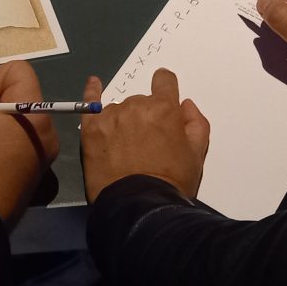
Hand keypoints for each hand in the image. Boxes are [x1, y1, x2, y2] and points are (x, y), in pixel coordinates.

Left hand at [79, 69, 209, 203]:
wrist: (138, 204)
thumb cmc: (171, 181)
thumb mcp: (196, 154)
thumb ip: (196, 123)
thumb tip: (185, 104)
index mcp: (164, 109)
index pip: (164, 81)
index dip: (166, 87)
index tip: (164, 94)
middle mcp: (136, 106)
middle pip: (142, 101)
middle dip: (146, 116)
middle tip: (147, 144)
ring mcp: (111, 116)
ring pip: (120, 108)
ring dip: (125, 120)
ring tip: (126, 148)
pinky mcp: (91, 129)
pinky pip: (90, 103)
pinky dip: (92, 93)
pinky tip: (94, 85)